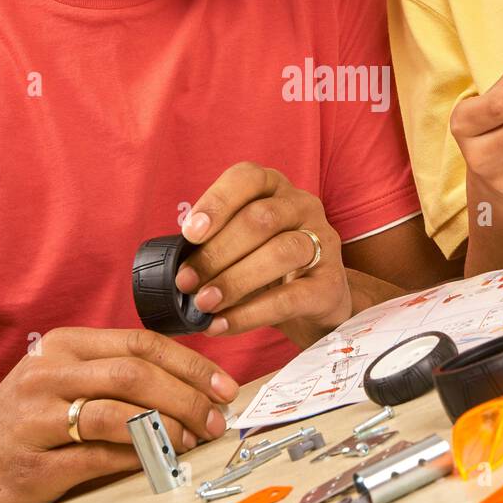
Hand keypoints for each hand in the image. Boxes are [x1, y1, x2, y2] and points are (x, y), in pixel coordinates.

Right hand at [0, 326, 238, 502]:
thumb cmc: (28, 419)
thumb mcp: (66, 379)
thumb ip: (119, 376)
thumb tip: (194, 388)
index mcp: (64, 345)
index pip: (141, 343)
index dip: (190, 364)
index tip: (224, 386)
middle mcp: (48, 374)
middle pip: (134, 375)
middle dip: (187, 396)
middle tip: (215, 419)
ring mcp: (36, 417)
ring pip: (117, 414)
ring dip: (167, 428)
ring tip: (194, 440)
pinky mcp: (33, 463)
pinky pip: (98, 458)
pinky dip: (137, 458)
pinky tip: (160, 461)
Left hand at [175, 162, 351, 338]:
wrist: (316, 302)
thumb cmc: (267, 267)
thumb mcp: (240, 245)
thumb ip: (212, 245)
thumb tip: (171, 267)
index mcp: (274, 188)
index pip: (247, 178)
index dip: (217, 202)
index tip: (189, 233)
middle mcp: (302, 207)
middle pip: (261, 220)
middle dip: (216, 252)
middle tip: (186, 281)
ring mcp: (323, 243)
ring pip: (280, 253)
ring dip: (234, 280)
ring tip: (203, 303)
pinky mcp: (331, 284)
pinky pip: (290, 297)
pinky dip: (251, 313)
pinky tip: (223, 323)